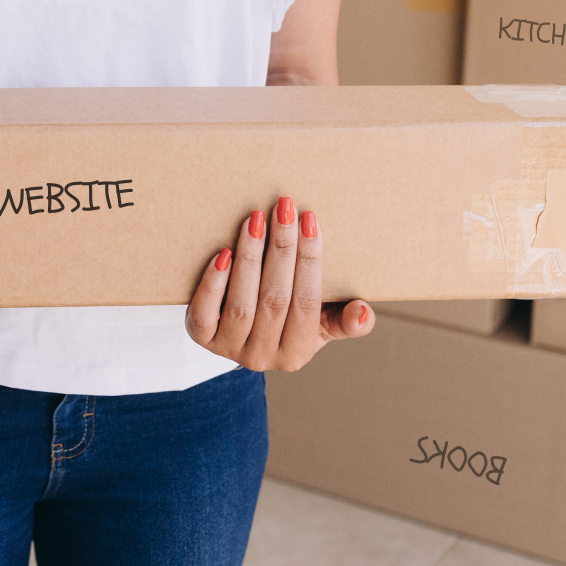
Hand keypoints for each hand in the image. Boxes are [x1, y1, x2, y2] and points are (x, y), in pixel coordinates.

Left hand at [185, 198, 371, 371]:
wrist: (233, 335)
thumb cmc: (284, 320)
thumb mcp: (319, 324)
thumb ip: (345, 321)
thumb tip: (364, 312)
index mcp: (297, 352)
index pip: (307, 302)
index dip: (309, 260)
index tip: (310, 220)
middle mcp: (263, 357)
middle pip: (275, 299)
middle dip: (281, 249)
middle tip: (283, 209)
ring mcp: (229, 349)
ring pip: (242, 304)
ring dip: (250, 257)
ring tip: (255, 220)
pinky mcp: (201, 338)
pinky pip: (205, 312)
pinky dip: (214, 283)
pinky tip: (223, 253)